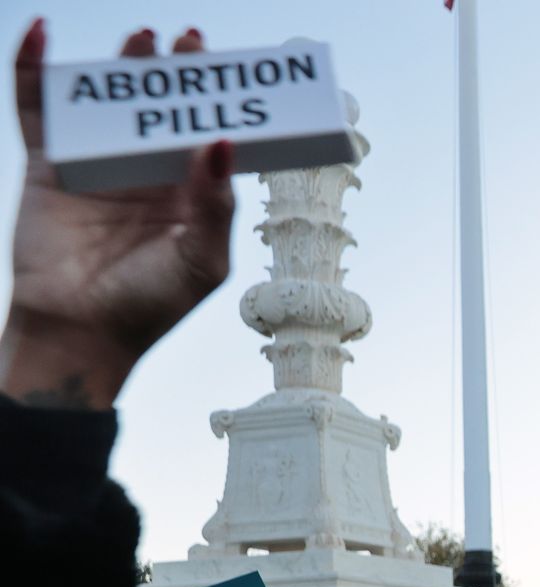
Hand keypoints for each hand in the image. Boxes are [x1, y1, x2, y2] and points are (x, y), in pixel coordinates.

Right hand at [0, 22, 235, 409]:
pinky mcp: (50, 164)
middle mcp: (149, 171)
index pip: (209, 135)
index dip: (220, 102)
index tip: (233, 68)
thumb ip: (215, 204)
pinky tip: (38, 32)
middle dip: (176, 72)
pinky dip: (34, 70)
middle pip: (163, 109)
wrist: (82, 329)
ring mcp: (100, 164)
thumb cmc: (151, 303)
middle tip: (188, 38)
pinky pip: (40, 110)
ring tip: (143, 37)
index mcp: (191, 191)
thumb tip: (221, 143)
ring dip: (123, 67)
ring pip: (111, 102)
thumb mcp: (201, 258)